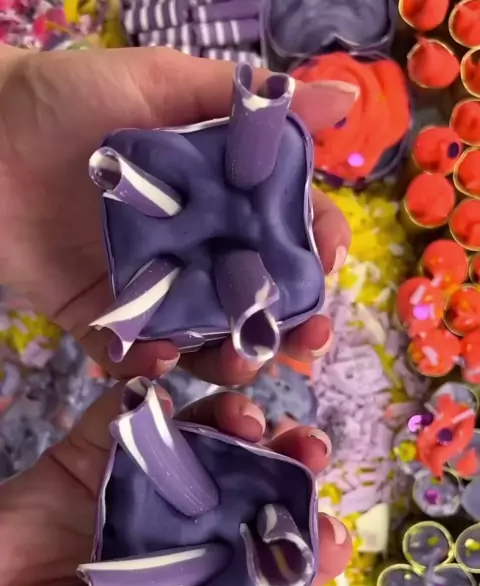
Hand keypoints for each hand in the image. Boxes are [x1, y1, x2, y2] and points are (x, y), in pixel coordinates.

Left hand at [0, 47, 353, 384]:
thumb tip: (342, 99)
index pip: (287, 226)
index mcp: (220, 196)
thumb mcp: (160, 86)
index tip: (331, 258)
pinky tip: (163, 356)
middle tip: (309, 339)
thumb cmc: (67, 100)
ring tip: (246, 359)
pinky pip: (137, 354)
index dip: (317, 244)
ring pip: (209, 336)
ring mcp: (154, 289)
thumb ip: (244, 103)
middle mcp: (196, 248)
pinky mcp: (105, 320)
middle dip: (292, 321)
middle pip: (259, 295)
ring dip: (235, 355)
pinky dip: (153, 364)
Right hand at [0, 389, 350, 585]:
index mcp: (202, 582)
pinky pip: (124, 417)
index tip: (328, 528)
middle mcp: (180, 529)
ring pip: (199, 441)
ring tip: (247, 418)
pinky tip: (167, 393)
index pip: (271, 556)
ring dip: (229, 423)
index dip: (306, 539)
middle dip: (283, 464)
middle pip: (248, 485)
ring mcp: (138, 487)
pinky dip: (146, 399)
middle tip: (308, 446)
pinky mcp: (90, 454)